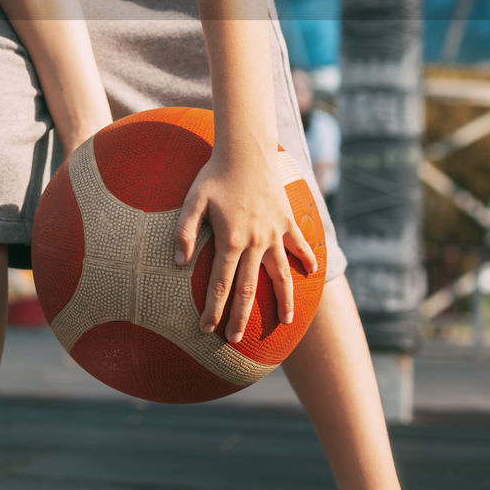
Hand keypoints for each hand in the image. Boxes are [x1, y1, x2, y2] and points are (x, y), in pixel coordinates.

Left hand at [173, 141, 317, 341]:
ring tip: (286, 322)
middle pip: (249, 288)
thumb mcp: (193, 200)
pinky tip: (312, 274)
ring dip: (284, 300)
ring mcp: (275, 232)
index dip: (213, 309)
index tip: (207, 329)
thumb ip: (184, 230)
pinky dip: (308, 259)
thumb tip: (178, 262)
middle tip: (235, 339)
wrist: (246, 150)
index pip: (220, 283)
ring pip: (281, 274)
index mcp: (230, 240)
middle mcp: (256, 242)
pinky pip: (300, 244)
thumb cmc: (215, 174)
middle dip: (241, 316)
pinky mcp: (288, 220)